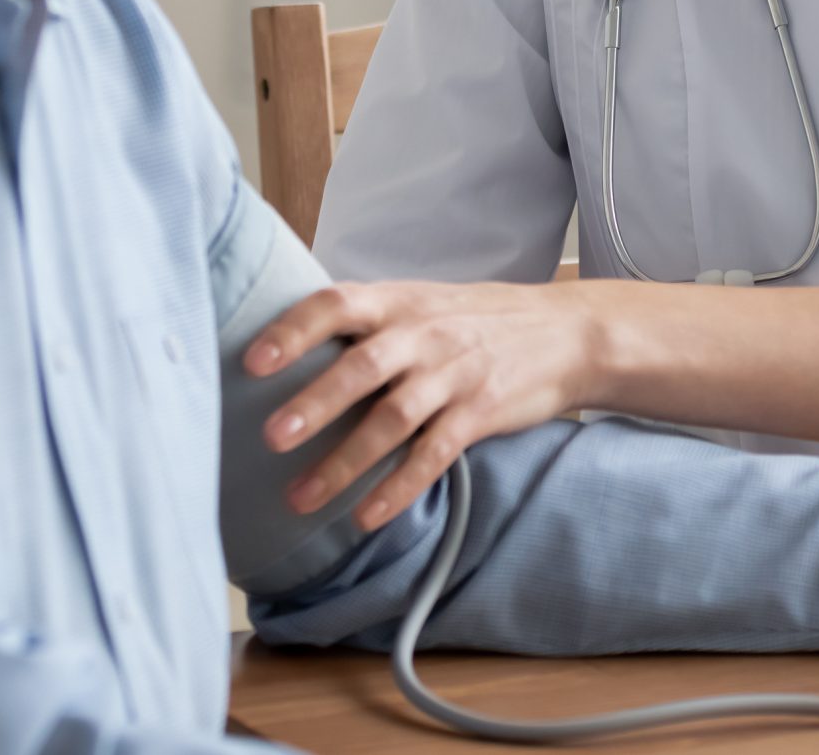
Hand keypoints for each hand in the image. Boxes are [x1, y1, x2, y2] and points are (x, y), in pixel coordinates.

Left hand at [243, 280, 603, 529]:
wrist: (566, 332)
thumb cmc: (475, 319)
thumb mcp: (422, 301)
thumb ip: (367, 321)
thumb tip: (290, 342)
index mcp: (398, 302)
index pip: (337, 305)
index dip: (293, 331)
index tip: (253, 361)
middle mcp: (423, 334)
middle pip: (362, 367)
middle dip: (315, 403)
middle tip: (270, 438)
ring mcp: (454, 374)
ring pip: (393, 420)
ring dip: (344, 462)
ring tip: (301, 499)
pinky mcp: (481, 413)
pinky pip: (434, 455)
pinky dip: (398, 488)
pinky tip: (366, 517)